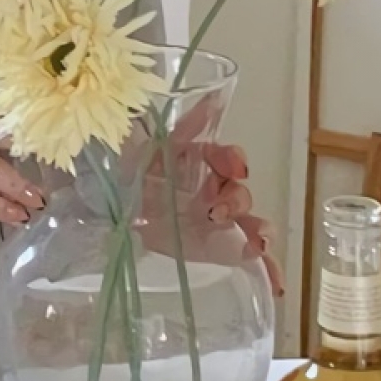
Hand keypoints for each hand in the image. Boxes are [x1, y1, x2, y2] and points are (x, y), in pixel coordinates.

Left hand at [143, 99, 284, 297]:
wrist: (106, 207)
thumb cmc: (124, 168)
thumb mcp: (138, 142)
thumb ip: (163, 123)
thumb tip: (202, 97)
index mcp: (195, 157)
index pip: (223, 155)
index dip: (232, 159)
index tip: (235, 167)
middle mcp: (211, 185)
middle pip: (238, 190)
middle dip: (236, 200)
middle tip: (216, 212)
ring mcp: (215, 216)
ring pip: (249, 219)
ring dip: (259, 229)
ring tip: (258, 244)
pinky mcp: (214, 244)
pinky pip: (246, 253)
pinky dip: (265, 265)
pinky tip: (274, 282)